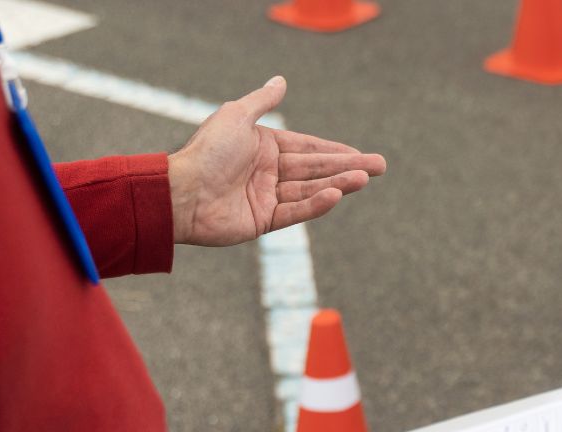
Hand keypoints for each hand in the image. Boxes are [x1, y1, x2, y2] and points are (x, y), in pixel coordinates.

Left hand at [167, 76, 386, 246]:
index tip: (361, 154)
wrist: (182, 192)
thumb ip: (262, 101)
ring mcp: (267, 198)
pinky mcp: (263, 220)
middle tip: (380, 167)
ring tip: (365, 179)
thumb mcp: (236, 116)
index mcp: (263, 147)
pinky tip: (337, 195)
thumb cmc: (206, 152)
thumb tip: (281, 81)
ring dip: (339, 184)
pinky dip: (316, 204)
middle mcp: (268, 172)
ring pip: (310, 189)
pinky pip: (295, 211)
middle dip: (348, 167)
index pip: (308, 148)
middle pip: (316, 169)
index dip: (336, 150)